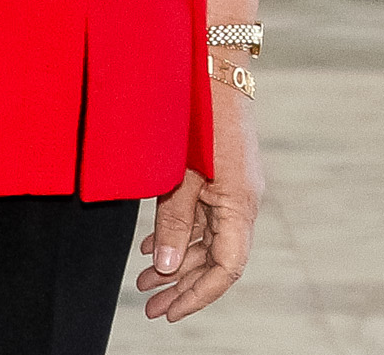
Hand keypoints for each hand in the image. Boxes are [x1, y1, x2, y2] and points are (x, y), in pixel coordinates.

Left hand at [135, 79, 260, 321]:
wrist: (216, 69)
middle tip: (149, 308)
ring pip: (208, 240)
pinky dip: (178, 236)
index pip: (226, 268)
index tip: (169, 313)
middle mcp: (242, 202)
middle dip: (182, 287)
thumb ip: (172, 223)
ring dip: (176, 263)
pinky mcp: (223, 177)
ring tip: (142, 282)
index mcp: (239, 205)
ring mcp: (233, 190)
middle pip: (217, 260)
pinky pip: (205, 218)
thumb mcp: (180, 176)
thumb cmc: (200, 119)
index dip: (198, 295)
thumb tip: (163, 267)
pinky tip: (150, 247)